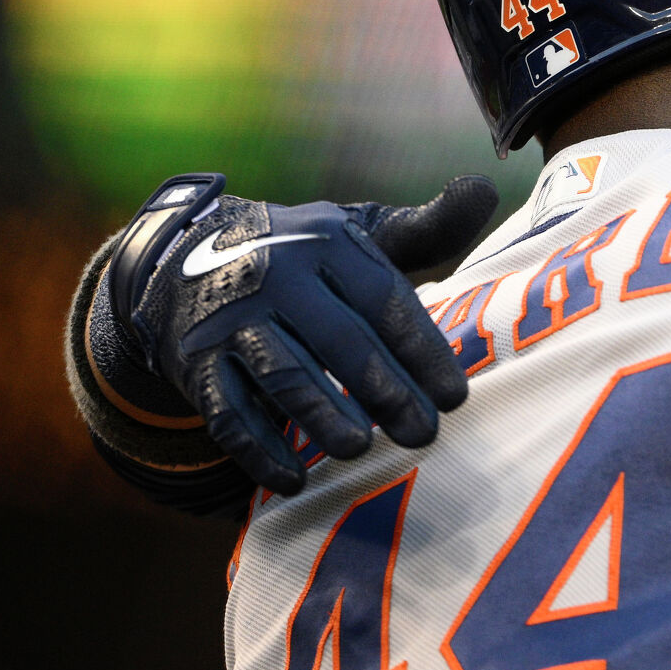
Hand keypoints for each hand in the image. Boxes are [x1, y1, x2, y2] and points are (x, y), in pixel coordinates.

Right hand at [101, 173, 498, 493]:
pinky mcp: (195, 361)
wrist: (184, 261)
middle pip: (339, 339)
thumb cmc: (305, 258)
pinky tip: (293, 482)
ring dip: (321, 416)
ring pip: (282, 373)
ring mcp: (231, 318)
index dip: (423, 350)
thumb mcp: (359, 234)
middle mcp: (276, 274)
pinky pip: (226, 412)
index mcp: (328, 242)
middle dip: (385, 391)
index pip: (384, 299)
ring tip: (361, 451)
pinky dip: (257, 450)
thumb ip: (426, 227)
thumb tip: (486, 188)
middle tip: (423, 434)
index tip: (456, 397)